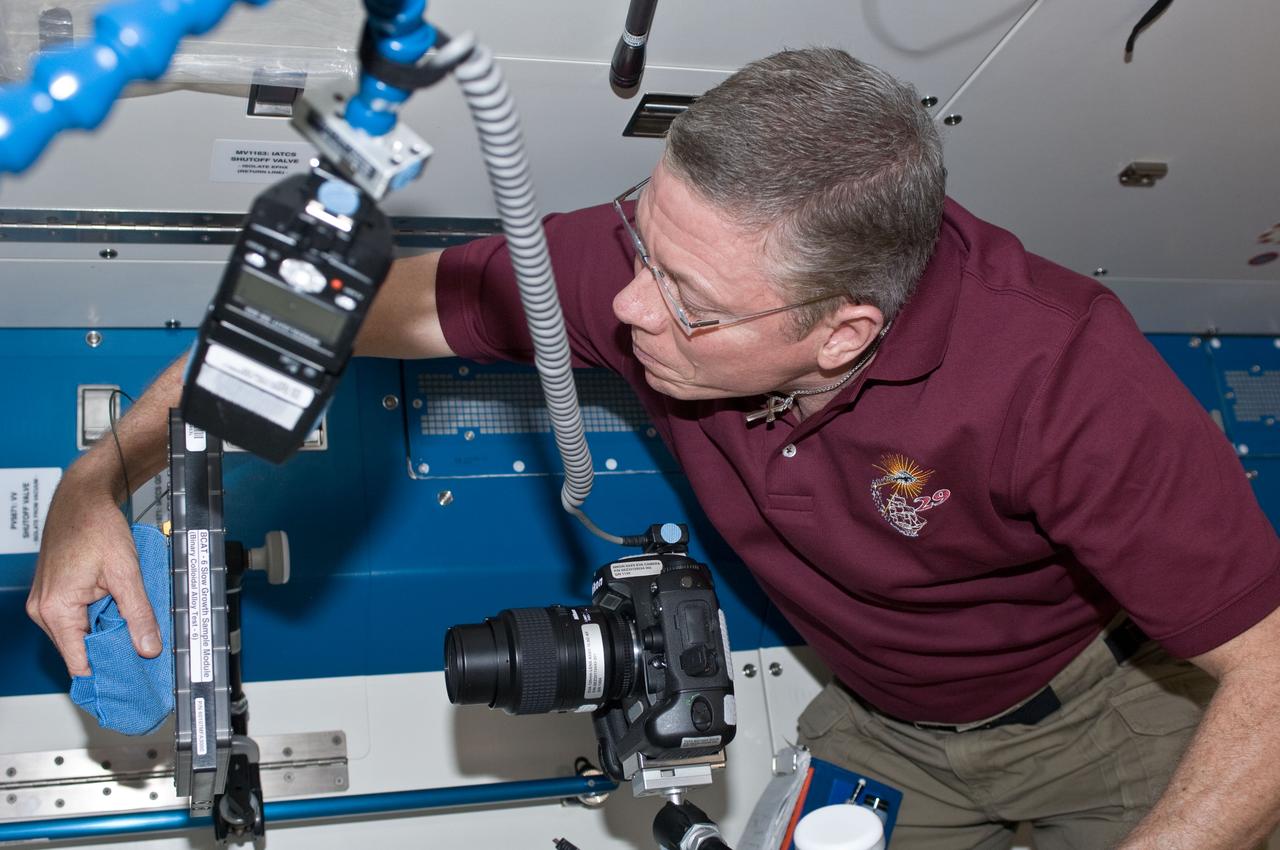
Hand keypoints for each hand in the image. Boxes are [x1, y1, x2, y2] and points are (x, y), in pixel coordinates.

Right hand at [26, 470, 160, 677]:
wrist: (83, 499)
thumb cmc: (97, 527)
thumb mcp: (127, 573)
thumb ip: (138, 614)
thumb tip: (148, 648)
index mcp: (56, 609)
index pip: (78, 662)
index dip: (106, 672)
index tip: (131, 680)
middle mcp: (43, 610)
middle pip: (79, 649)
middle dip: (111, 650)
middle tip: (144, 652)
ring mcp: (45, 602)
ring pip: (80, 633)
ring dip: (105, 631)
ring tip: (134, 626)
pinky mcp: (53, 594)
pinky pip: (76, 618)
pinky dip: (98, 618)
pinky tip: (118, 611)